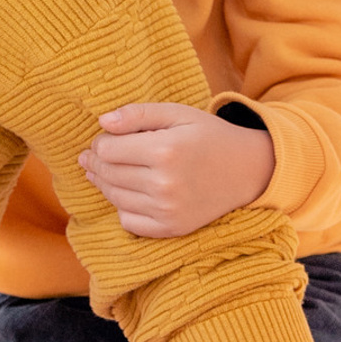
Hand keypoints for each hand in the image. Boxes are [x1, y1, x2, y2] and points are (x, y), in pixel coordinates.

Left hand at [78, 101, 275, 238]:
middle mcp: (165, 184)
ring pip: (114, 197)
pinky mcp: (172, 228)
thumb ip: (137, 114)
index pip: (107, 150)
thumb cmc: (208, 136)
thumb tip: (102, 122)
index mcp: (165, 151)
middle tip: (93, 155)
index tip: (106, 138)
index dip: (99, 142)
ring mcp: (168, 210)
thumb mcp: (177, 113)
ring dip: (104, 183)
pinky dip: (122, 208)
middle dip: (95, 162)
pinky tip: (128, 193)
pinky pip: (129, 222)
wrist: (247, 171)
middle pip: (108, 174)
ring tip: (107, 171)